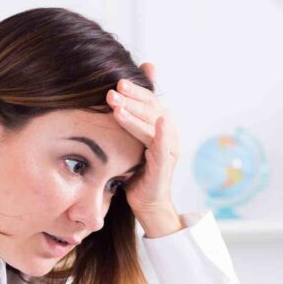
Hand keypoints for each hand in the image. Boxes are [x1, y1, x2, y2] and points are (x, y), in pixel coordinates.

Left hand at [105, 61, 180, 221]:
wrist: (145, 201)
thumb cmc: (135, 170)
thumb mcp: (128, 140)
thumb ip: (126, 118)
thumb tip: (113, 95)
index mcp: (159, 123)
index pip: (147, 99)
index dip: (134, 90)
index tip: (116, 81)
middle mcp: (168, 131)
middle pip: (150, 107)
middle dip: (131, 98)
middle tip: (112, 90)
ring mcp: (169, 146)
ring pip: (153, 123)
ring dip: (135, 114)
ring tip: (116, 107)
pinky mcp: (166, 162)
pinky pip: (165, 145)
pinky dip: (163, 133)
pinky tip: (161, 122)